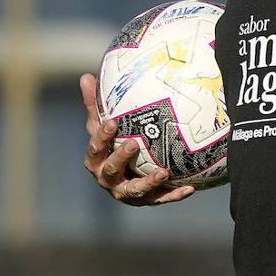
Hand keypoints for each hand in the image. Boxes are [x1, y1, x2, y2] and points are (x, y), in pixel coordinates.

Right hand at [81, 73, 195, 205]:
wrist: (126, 175)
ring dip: (148, 182)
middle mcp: (107, 178)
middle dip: (120, 158)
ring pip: (134, 190)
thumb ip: (96, 104)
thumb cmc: (113, 143)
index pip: (95, 147)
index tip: (113, 122)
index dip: (102, 136)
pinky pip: (160, 199)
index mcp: (96, 159)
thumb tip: (85, 76)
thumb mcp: (104, 124)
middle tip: (133, 144)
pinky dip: (174, 194)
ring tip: (163, 172)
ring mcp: (126, 192)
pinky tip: (189, 188)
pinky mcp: (145, 200)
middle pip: (110, 170)